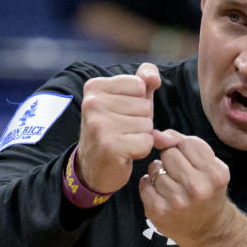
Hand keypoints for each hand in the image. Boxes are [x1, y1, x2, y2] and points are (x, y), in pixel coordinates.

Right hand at [76, 62, 160, 192]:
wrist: (94, 168)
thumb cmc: (116, 129)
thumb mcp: (129, 98)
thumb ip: (144, 79)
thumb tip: (154, 78)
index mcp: (94, 86)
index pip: (140, 84)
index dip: (139, 101)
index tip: (122, 113)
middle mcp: (92, 103)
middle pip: (145, 106)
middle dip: (142, 120)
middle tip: (122, 130)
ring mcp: (98, 124)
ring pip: (147, 124)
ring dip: (142, 136)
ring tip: (123, 140)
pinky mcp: (109, 145)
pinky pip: (147, 142)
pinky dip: (141, 150)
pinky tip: (125, 153)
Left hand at [139, 129, 231, 246]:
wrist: (208, 229)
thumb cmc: (207, 189)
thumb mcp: (209, 165)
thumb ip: (185, 143)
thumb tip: (156, 134)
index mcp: (215, 173)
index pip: (187, 143)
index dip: (184, 149)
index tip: (189, 161)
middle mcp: (198, 188)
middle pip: (169, 154)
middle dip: (172, 160)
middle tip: (181, 174)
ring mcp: (177, 201)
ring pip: (155, 168)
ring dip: (160, 173)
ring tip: (172, 185)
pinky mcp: (158, 211)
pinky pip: (144, 183)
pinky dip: (150, 186)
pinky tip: (162, 193)